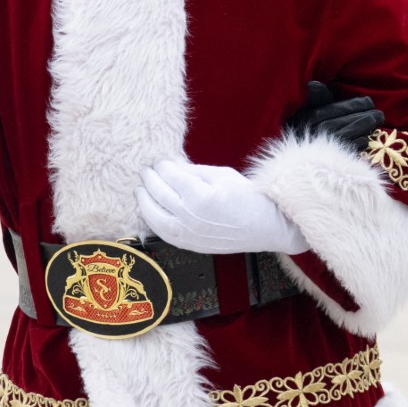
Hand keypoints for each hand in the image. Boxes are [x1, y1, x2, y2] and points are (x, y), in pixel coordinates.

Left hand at [136, 160, 307, 256]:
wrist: (266, 227)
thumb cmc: (249, 197)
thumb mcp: (222, 175)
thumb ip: (193, 171)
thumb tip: (171, 164)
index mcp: (199, 196)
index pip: (170, 176)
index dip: (162, 166)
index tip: (159, 160)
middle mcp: (190, 217)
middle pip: (160, 194)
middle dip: (150, 180)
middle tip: (146, 171)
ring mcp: (189, 234)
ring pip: (156, 217)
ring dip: (145, 202)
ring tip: (141, 191)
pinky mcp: (192, 246)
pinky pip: (164, 234)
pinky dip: (153, 223)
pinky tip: (150, 213)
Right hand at [285, 81, 383, 151]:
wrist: (296, 162)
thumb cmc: (302, 131)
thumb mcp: (305, 113)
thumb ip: (316, 99)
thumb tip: (315, 84)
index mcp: (312, 116)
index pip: (341, 108)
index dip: (357, 104)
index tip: (369, 102)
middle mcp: (320, 130)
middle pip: (350, 120)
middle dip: (367, 115)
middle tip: (379, 114)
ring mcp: (328, 145)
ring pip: (354, 133)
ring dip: (367, 127)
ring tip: (376, 122)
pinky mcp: (335, 158)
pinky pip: (353, 147)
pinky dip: (361, 142)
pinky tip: (366, 138)